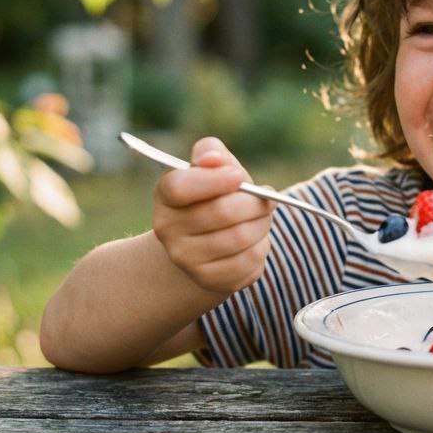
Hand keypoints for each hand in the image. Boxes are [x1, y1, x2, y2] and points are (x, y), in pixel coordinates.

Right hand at [152, 137, 275, 295]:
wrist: (207, 242)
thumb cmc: (215, 195)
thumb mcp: (213, 168)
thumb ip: (211, 152)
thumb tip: (213, 158)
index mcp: (166, 196)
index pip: (180, 187)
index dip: (215, 179)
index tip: (239, 176)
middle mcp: (167, 230)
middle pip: (222, 212)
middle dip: (255, 202)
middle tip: (267, 198)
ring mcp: (186, 259)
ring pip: (240, 236)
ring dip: (262, 223)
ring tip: (261, 218)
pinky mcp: (209, 279)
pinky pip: (250, 260)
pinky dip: (262, 245)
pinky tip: (255, 240)